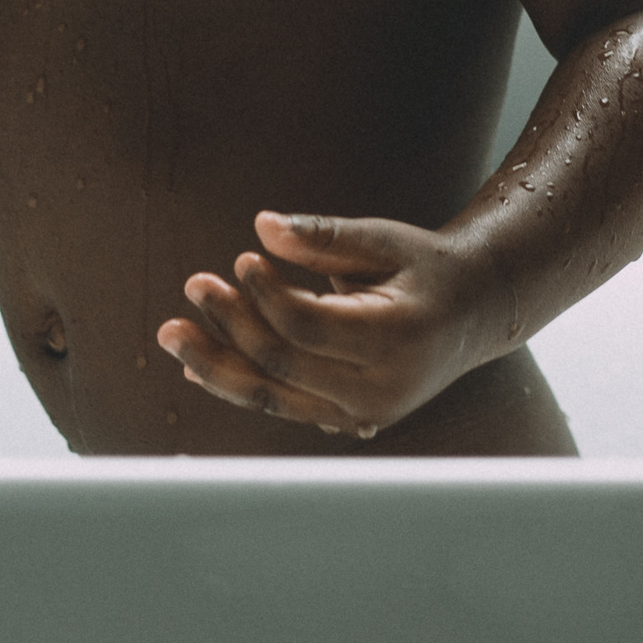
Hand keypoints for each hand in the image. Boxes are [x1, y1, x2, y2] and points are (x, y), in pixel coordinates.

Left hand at [156, 211, 497, 438]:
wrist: (473, 313)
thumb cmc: (422, 267)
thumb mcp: (382, 240)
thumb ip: (323, 237)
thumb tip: (262, 225)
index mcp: (397, 341)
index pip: (308, 328)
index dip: (265, 295)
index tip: (242, 257)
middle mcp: (381, 391)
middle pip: (283, 368)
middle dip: (230, 326)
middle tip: (194, 284)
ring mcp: (364, 413)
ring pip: (275, 399)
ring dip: (216, 366)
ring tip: (170, 333)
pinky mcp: (348, 418)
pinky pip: (284, 405)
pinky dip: (240, 384)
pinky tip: (197, 365)